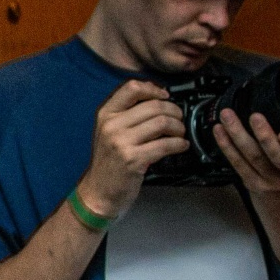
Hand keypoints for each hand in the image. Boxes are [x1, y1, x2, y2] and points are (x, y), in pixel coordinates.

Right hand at [80, 80, 188, 220]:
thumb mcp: (109, 131)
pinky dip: (179, 144)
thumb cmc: (109, 161)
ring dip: (179, 128)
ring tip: (180, 134)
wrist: (98, 191)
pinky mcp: (134, 159)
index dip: (154, 89)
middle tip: (179, 120)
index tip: (165, 96)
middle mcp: (111, 126)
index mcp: (105, 115)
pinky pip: (166, 144)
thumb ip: (127, 113)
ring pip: (162, 123)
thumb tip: (159, 94)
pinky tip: (181, 146)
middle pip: (154, 105)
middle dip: (174, 111)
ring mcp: (121, 143)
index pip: (132, 88)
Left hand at [212, 108, 279, 201]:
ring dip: (238, 135)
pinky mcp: (253, 183)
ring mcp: (272, 180)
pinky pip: (237, 163)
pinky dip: (226, 145)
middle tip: (254, 116)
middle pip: (277, 156)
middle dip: (264, 136)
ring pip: (253, 157)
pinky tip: (218, 130)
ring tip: (228, 116)